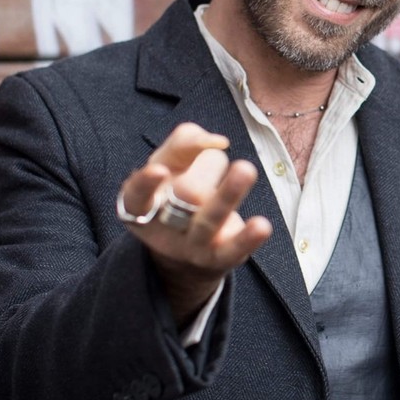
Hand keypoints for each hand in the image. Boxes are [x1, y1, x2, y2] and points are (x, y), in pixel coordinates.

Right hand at [118, 123, 271, 324]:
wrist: (184, 248)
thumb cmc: (176, 188)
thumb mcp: (169, 161)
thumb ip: (184, 141)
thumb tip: (218, 141)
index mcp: (141, 205)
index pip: (137, 195)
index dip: (146, 184)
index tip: (159, 170)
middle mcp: (164, 228)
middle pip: (186, 192)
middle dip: (208, 166)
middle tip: (216, 160)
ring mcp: (192, 246)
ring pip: (210, 221)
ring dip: (229, 194)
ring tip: (245, 169)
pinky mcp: (219, 258)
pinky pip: (234, 249)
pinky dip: (248, 239)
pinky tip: (262, 225)